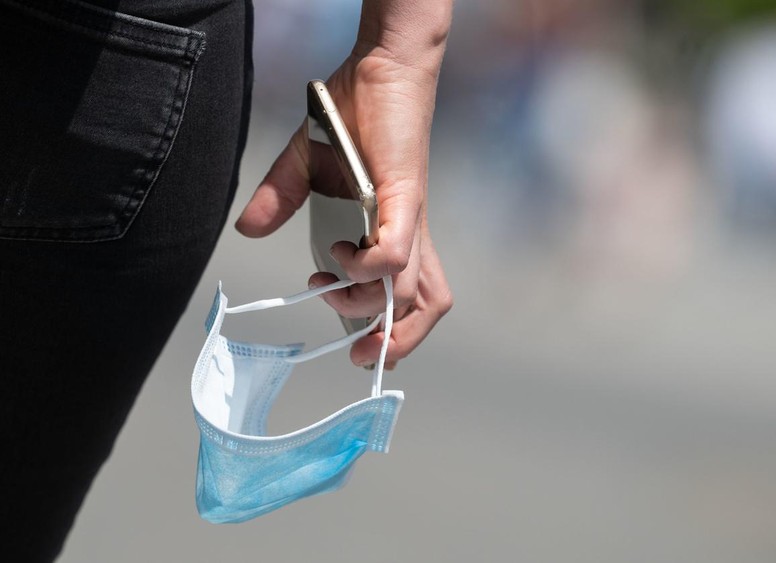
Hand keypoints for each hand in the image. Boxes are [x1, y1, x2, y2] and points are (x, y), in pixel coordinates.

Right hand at [235, 4, 452, 367]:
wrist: (381, 69)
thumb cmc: (352, 117)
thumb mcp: (305, 166)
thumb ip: (279, 199)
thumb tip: (247, 228)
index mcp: (394, 233)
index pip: (410, 297)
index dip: (398, 334)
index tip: (362, 351)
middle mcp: (409, 234)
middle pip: (423, 308)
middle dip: (392, 344)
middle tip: (355, 352)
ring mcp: (409, 218)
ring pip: (408, 291)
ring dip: (366, 307)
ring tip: (333, 290)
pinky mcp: (405, 197)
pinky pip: (395, 253)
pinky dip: (368, 268)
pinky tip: (341, 254)